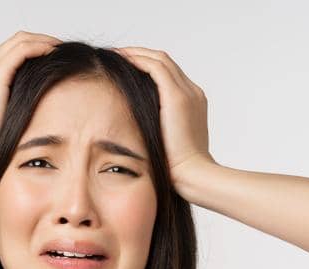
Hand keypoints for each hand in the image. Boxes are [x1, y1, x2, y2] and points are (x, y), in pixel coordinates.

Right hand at [0, 31, 60, 162]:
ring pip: (21, 40)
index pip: (11, 49)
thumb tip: (37, 99)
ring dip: (44, 41)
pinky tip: (55, 54)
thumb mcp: (1, 113)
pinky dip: (41, 48)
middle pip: (17, 39)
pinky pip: (23, 50)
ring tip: (61, 50)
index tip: (54, 56)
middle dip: (42, 40)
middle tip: (61, 49)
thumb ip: (13, 100)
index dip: (34, 47)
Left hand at [114, 46, 216, 181]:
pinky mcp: (177, 96)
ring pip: (160, 59)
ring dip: (136, 53)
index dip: (147, 67)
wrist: (192, 174)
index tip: (127, 68)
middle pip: (165, 62)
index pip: (169, 74)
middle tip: (118, 56)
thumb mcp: (166, 142)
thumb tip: (134, 127)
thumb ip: (156, 127)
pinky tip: (121, 61)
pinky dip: (138, 60)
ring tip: (116, 55)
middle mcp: (192, 92)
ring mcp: (187, 92)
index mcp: (192, 102)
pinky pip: (155, 67)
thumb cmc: (177, 167)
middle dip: (140, 55)